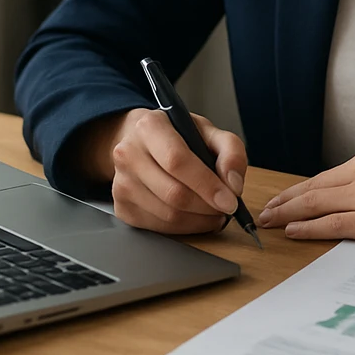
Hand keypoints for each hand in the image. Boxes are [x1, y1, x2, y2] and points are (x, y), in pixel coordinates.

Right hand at [80, 107, 248, 234]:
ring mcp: (121, 183)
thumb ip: (230, 150)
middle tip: (226, 208)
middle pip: (174, 193)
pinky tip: (195, 216)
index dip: (207, 184)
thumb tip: (233, 184)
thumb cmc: (176, 136)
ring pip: (168, 215)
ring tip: (214, 211)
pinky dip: (185, 227)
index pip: (177, 161)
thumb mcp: (207, 130)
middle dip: (208, 207)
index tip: (230, 200)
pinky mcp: (122, 207)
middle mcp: (128, 154)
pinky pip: (159, 228)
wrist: (139, 142)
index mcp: (149, 126)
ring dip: (199, 220)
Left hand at [257, 150, 354, 247]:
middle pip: (311, 189)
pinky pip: (331, 223)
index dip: (297, 190)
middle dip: (284, 201)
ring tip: (268, 222)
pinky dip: (308, 227)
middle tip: (264, 212)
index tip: (280, 199)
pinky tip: (292, 231)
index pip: (322, 178)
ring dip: (287, 213)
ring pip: (315, 204)